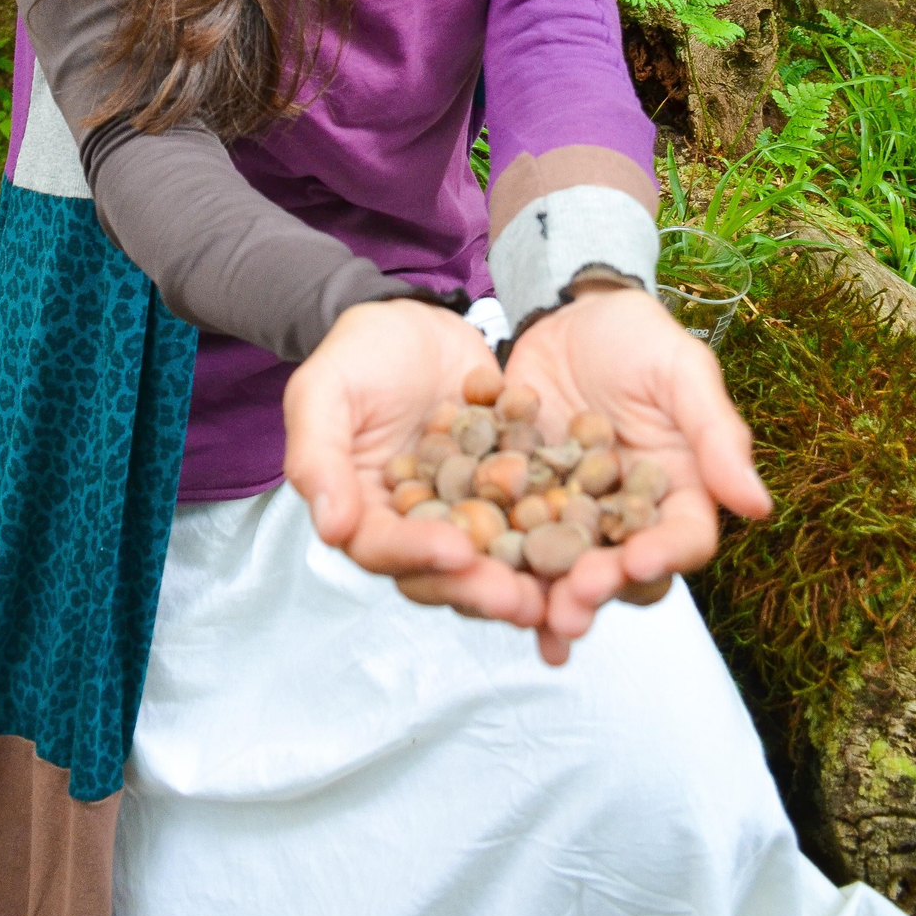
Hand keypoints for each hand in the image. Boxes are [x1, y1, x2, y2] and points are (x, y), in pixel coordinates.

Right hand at [284, 300, 551, 643]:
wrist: (413, 317)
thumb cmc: (357, 354)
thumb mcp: (323, 392)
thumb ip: (319, 457)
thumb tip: (331, 528)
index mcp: (364, 513)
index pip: (385, 549)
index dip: (418, 555)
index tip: (457, 552)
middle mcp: (417, 524)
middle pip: (444, 571)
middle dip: (482, 587)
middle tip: (522, 598)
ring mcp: (466, 510)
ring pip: (495, 556)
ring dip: (527, 575)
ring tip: (564, 586)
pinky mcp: (509, 487)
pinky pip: (536, 514)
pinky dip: (561, 529)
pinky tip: (596, 534)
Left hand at [503, 288, 771, 649]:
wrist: (567, 312)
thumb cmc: (639, 337)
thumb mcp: (682, 371)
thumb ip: (716, 434)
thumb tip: (759, 506)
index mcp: (679, 491)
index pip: (683, 538)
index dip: (663, 556)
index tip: (638, 563)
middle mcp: (627, 516)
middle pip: (620, 570)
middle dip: (595, 591)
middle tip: (568, 608)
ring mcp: (570, 514)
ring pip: (563, 568)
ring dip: (545, 597)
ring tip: (525, 613)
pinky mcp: (520, 502)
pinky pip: (507, 537)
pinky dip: (492, 562)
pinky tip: (470, 580)